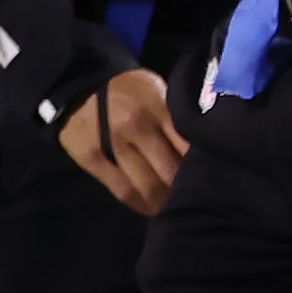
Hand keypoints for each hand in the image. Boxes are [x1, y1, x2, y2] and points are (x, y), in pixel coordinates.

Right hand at [57, 66, 188, 215]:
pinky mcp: (92, 159)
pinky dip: (140, 204)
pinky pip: (121, 190)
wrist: (79, 83)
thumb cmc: (128, 89)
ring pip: (147, 185)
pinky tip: (152, 209)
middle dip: (186, 189)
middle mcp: (137, 127)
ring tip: (176, 208)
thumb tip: (202, 147)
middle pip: (170, 170)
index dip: (202, 168)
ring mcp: (112, 144)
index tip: (212, 180)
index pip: (188, 146)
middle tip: (198, 199)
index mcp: (158, 109)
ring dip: (164, 202)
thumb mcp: (158, 91)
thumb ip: (176, 117)